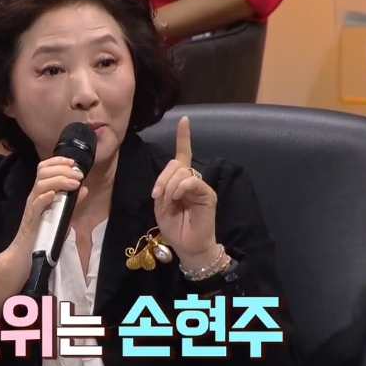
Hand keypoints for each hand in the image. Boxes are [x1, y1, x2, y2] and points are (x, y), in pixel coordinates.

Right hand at [8, 157, 88, 268]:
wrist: (25, 255)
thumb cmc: (43, 235)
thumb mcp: (62, 216)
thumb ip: (73, 203)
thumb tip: (85, 189)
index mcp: (41, 193)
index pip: (45, 168)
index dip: (58, 161)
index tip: (73, 162)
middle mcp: (35, 196)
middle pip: (43, 172)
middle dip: (62, 169)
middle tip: (78, 175)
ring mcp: (32, 207)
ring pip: (40, 184)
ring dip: (59, 180)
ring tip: (74, 183)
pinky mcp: (31, 219)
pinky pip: (36, 204)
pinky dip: (45, 197)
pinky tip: (54, 195)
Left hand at [151, 116, 218, 267]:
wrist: (187, 246)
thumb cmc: (174, 227)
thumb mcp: (161, 205)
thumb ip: (164, 188)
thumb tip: (172, 178)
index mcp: (180, 181)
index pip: (182, 155)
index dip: (183, 137)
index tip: (184, 119)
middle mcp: (192, 180)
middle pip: (175, 164)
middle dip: (162, 178)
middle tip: (158, 196)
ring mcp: (200, 186)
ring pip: (182, 171)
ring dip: (169, 186)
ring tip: (169, 201)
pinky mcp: (207, 194)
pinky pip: (192, 181)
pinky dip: (180, 188)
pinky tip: (178, 198)